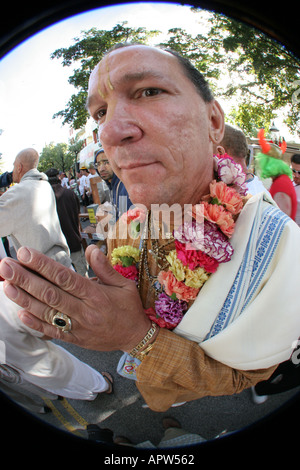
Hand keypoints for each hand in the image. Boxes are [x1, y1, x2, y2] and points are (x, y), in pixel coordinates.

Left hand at [0, 245, 150, 351]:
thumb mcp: (124, 284)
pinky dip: (35, 323)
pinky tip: (20, 313)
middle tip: (7, 266)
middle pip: (50, 293)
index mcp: (96, 294)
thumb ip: (105, 267)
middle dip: (26, 279)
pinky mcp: (75, 339)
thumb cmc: (129, 308)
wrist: (135, 337)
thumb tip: (92, 249)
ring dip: (25, 298)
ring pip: (47, 312)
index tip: (25, 254)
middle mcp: (84, 310)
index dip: (43, 265)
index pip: (64, 277)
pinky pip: (52, 331)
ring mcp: (78, 326)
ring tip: (7, 285)